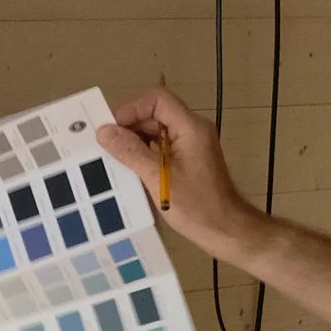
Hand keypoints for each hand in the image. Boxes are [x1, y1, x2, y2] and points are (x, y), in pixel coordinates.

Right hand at [102, 85, 255, 261]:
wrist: (226, 230)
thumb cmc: (196, 206)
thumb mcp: (159, 178)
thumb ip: (131, 152)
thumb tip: (104, 131)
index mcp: (190, 128)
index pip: (157, 100)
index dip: (131, 109)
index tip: (111, 129)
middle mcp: (192, 130)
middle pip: (156, 113)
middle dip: (130, 126)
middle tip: (105, 145)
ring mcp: (191, 145)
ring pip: (157, 130)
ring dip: (135, 140)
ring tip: (112, 157)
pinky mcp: (188, 159)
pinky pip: (162, 146)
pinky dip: (144, 152)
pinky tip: (128, 168)